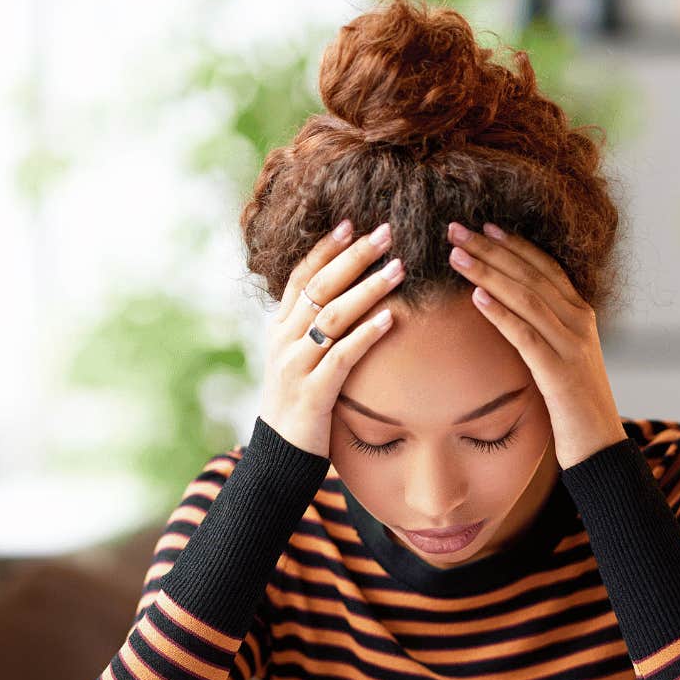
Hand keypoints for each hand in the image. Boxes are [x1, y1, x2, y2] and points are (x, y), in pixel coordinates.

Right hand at [257, 219, 404, 456]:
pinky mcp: (312, 393)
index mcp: (280, 328)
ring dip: (368, 289)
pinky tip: (390, 319)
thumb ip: (317, 329)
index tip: (351, 223)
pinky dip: (366, 335)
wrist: (279, 456)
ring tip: (399, 268)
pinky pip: (342, 356)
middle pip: (320, 287)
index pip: (301, 276)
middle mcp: (284, 340)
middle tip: (386, 233)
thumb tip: (349, 297)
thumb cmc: (300, 404)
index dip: (325, 248)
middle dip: (354, 257)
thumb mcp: (301, 360)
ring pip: (332, 316)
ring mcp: (295, 365)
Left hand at [445, 221, 627, 467]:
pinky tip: (476, 299)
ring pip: (527, 298)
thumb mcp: (560, 358)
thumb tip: (504, 310)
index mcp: (580, 314)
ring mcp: (573, 345)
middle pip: (531, 274)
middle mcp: (580, 322)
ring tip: (456, 256)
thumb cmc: (574, 405)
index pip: (545, 267)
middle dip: (491, 249)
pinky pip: (527, 336)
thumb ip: (542, 331)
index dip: (514, 244)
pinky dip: (501, 314)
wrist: (601, 446)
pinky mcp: (560, 373)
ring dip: (489, 273)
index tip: (483, 226)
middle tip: (455, 228)